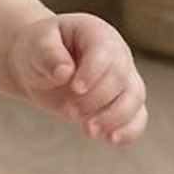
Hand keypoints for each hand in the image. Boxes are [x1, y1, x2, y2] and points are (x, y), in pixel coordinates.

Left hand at [7, 13, 147, 145]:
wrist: (39, 65)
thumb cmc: (38, 49)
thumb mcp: (36, 45)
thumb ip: (48, 54)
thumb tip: (64, 72)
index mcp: (97, 33)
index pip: (105, 53)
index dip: (93, 73)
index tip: (74, 88)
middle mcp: (117, 54)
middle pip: (120, 78)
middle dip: (96, 100)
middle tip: (69, 111)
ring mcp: (123, 78)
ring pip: (134, 98)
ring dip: (113, 118)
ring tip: (87, 130)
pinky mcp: (121, 101)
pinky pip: (137, 116)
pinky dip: (129, 130)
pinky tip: (111, 140)